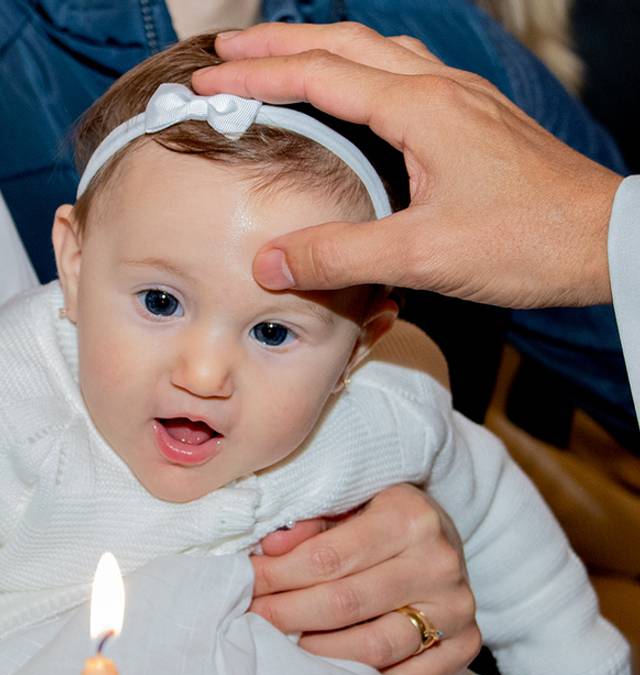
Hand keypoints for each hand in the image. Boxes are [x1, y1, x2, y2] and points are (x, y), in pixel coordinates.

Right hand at [192, 22, 620, 307]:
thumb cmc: (525, 241)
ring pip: (379, 53)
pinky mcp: (477, 122)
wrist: (601, 241)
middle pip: (345, 44)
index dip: (258, 77)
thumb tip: (271, 263)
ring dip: (323, 50)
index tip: (209, 82)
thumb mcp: (423, 255)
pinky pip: (409, 76)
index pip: (319, 76)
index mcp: (421, 109)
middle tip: (230, 52)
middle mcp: (440, 90)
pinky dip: (364, 72)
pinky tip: (361, 96)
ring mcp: (462, 102)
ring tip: (283, 61)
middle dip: (280, 44)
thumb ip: (341, 255)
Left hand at [249, 484, 480, 674]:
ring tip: (285, 646)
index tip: (243, 584)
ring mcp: (457, 607)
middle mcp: (439, 562)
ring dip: (319, 652)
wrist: (445, 540)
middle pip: (345, 604)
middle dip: (287, 614)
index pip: (327, 558)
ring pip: (374, 647)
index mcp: (409, 517)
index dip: (276, 575)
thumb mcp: (352, 502)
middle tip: (252, 618)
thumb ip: (311, 522)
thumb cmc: (385, 518)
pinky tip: (332, 673)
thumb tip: (270, 549)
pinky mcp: (467, 644)